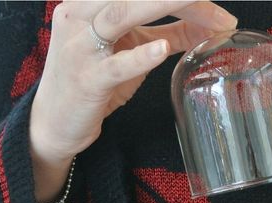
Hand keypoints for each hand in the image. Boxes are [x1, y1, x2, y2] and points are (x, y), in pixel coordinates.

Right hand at [30, 0, 237, 202]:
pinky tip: (161, 50)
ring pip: (120, 14)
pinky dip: (139, 56)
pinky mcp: (86, 80)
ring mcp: (79, 47)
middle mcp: (79, 14)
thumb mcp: (133, 50)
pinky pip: (115, 65)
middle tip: (215, 4)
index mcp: (89, 2)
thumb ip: (171, 33)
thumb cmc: (94, 80)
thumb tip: (212, 24)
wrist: (55, 122)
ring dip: (161, 4)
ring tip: (195, 0)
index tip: (214, 1)